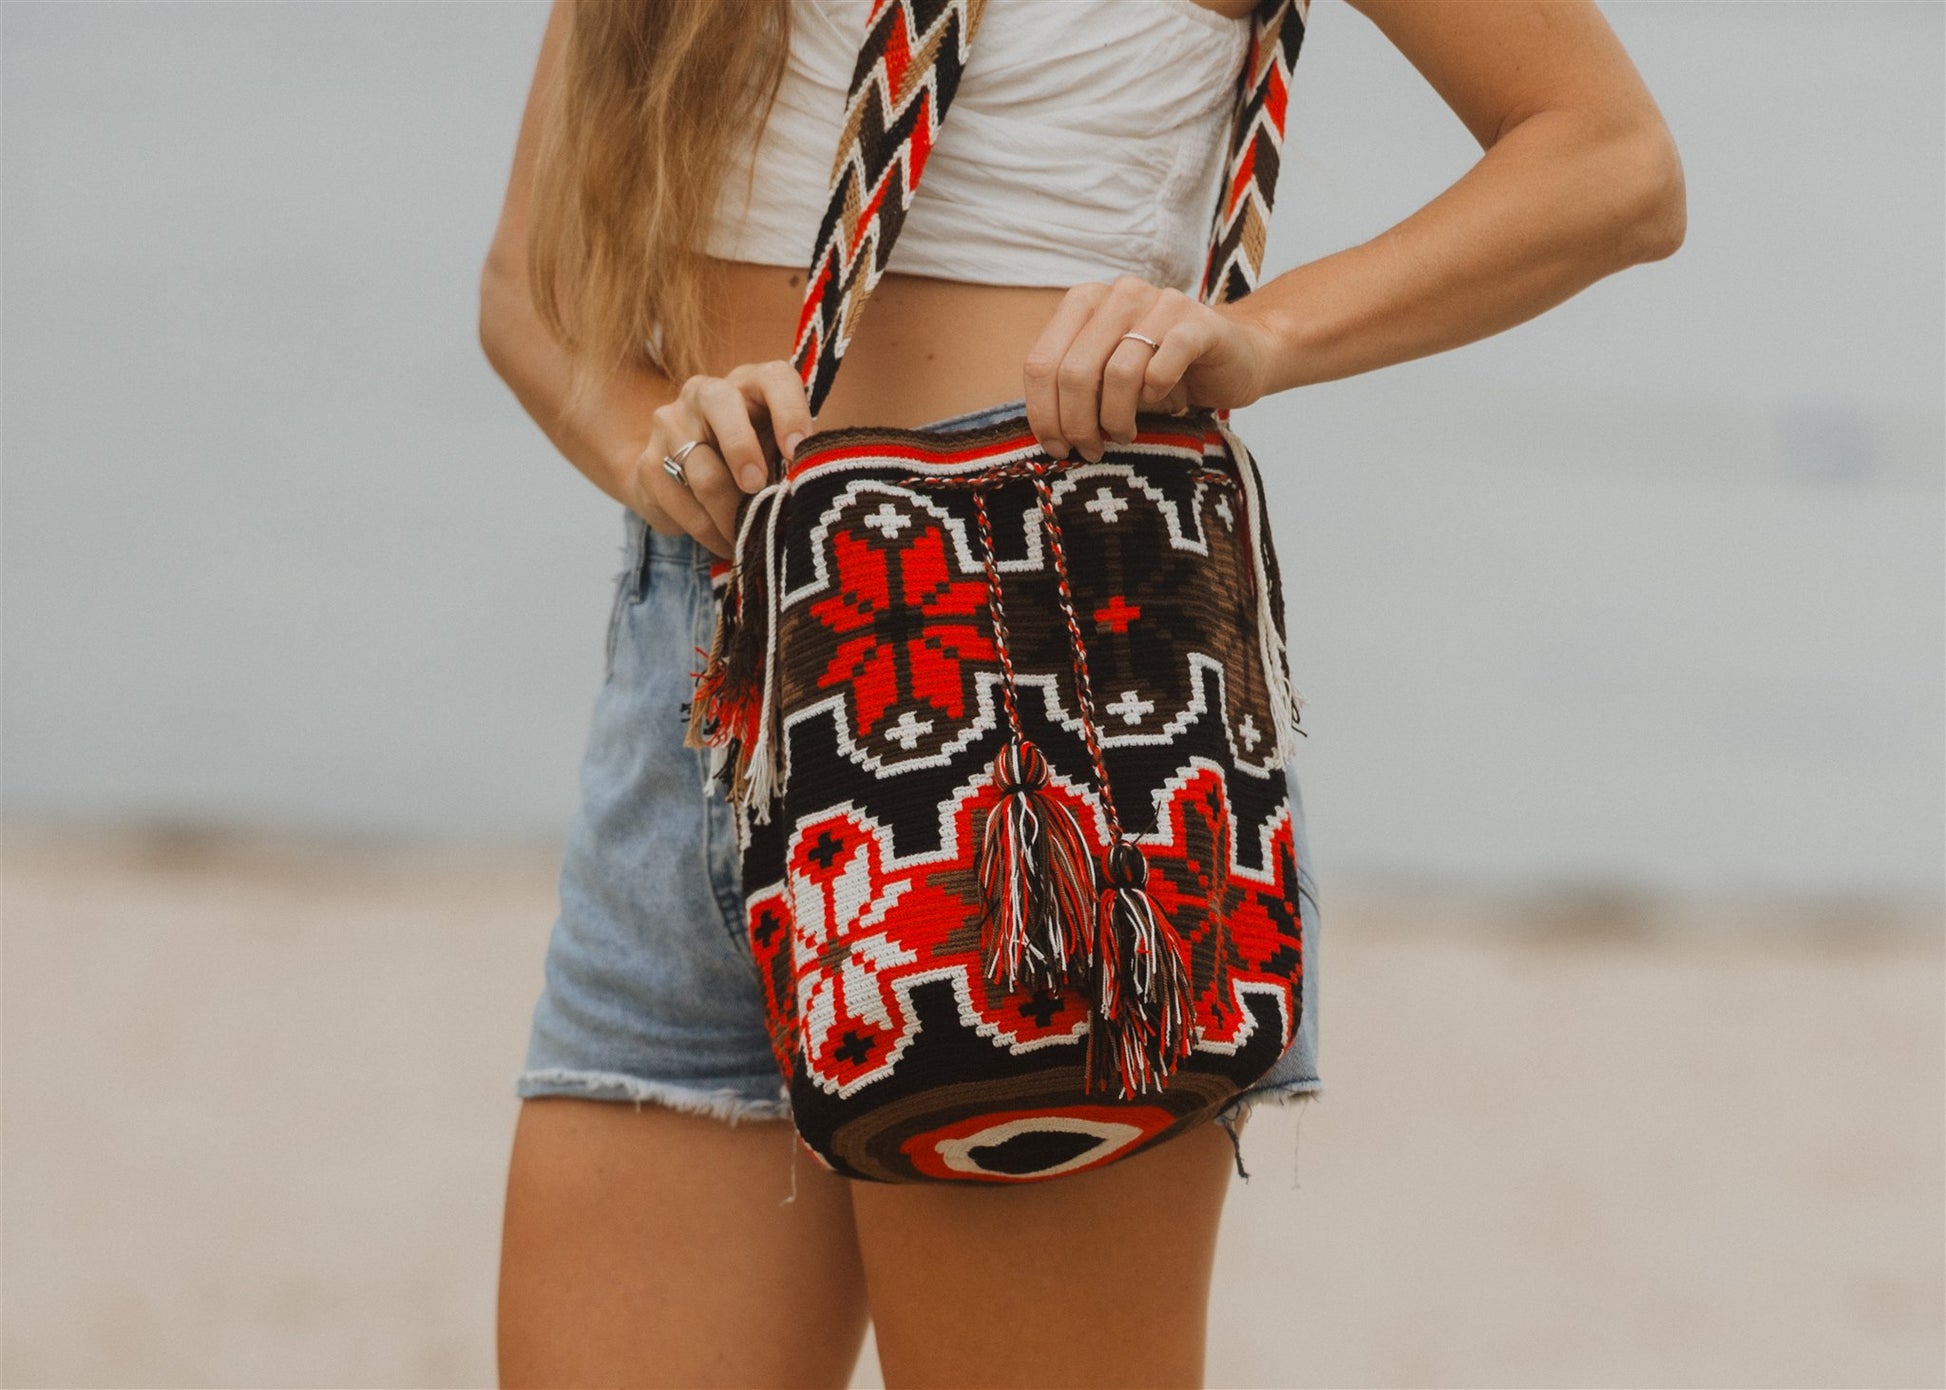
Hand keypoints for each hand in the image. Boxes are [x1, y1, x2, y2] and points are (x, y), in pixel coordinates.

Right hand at [622, 360, 813, 557]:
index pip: (774, 378)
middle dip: (743, 450)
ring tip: (749, 538)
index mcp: (750, 383)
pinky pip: (682, 504)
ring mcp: (671, 424)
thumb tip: (807, 490)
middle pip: (721, 406)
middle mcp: (706, 392)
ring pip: (703, 471)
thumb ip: (792, 459)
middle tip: (758, 488)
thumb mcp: (776, 450)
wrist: (681, 473)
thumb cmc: (750, 459)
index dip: (789, 411)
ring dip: (731, 513)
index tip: (798, 451)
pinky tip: (724, 542)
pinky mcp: (648, 463)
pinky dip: (709, 531)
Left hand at [1021, 276, 1276, 461]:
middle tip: (1090, 450)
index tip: (1057, 447)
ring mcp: (1161, 303)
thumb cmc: (1162, 373)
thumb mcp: (1106, 379)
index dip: (1043, 414)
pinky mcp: (1200, 323)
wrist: (1237, 356)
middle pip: (1074, 372)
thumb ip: (1073, 389)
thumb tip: (1047, 432)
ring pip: (1117, 372)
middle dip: (1077, 423)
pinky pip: (1163, 364)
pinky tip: (1159, 401)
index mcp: (1084, 302)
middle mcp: (1119, 295)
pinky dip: (1156, 393)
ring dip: (1116, 417)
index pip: (1041, 363)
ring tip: (1124, 434)